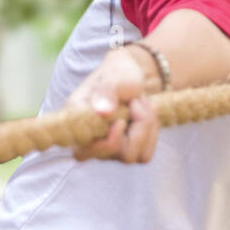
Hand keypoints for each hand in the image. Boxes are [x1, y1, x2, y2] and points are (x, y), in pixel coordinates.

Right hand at [63, 47, 160, 163]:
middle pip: (118, 155)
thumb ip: (107, 91)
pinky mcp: (125, 151)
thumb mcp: (114, 77)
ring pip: (134, 156)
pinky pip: (144, 155)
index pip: (85, 151)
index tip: (123, 119)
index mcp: (77, 122)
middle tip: (138, 101)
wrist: (132, 74)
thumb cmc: (118, 74)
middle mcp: (89, 141)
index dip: (111, 139)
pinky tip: (147, 114)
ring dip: (147, 126)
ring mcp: (107, 150)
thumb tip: (102, 112)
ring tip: (143, 103)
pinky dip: (152, 133)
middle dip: (139, 126)